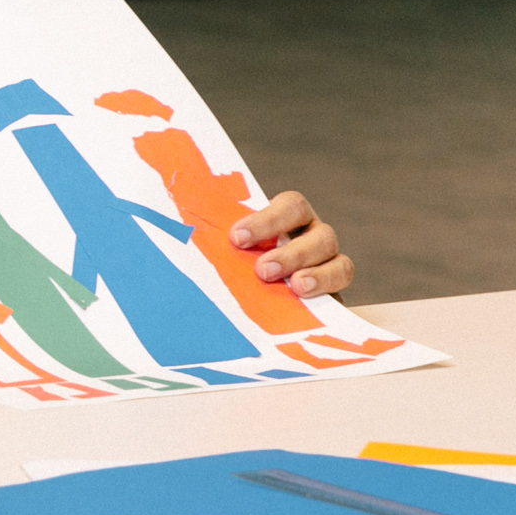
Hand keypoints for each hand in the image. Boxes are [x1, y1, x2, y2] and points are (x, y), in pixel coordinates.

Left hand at [228, 192, 352, 299]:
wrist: (259, 308)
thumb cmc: (238, 269)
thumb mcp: (228, 256)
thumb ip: (217, 247)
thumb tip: (173, 236)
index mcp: (290, 220)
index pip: (291, 206)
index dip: (267, 221)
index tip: (237, 239)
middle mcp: (313, 238)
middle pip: (319, 234)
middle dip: (291, 253)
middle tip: (263, 270)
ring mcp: (328, 266)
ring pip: (339, 262)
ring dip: (316, 274)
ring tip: (294, 287)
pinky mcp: (334, 294)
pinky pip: (341, 291)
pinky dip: (327, 293)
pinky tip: (305, 302)